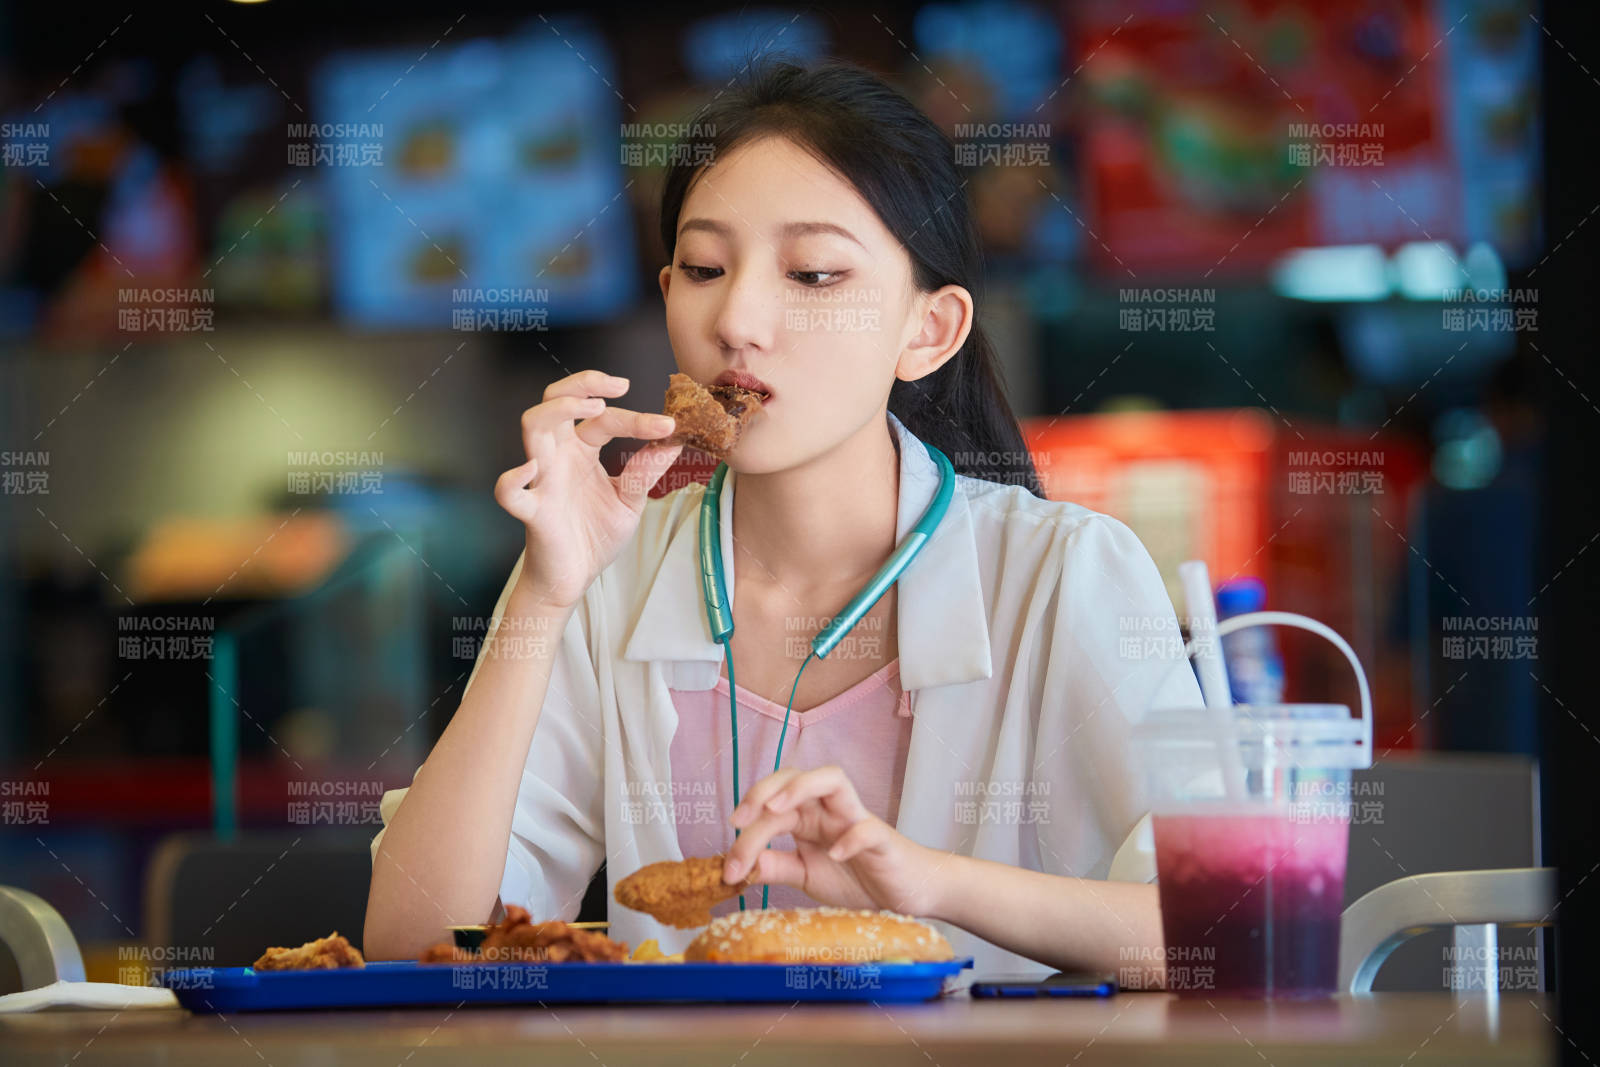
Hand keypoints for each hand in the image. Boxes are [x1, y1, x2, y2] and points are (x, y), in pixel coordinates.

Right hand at [494, 370, 682, 608]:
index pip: (603, 418)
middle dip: (583, 383)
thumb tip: (674, 441)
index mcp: (581, 450)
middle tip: (620, 386)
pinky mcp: (533, 511)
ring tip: (594, 408)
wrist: (575, 578)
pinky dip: (513, 478)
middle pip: (555, 401)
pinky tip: (533, 470)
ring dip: (558, 409)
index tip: (668, 424)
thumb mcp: (630, 501)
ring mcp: (542, 480)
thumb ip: (645, 472)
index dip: (637, 418)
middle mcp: (559, 456)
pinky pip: (508, 492)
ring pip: (533, 427)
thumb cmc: (594, 535)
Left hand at [722, 766, 947, 916]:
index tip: (727, 865)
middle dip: (762, 791)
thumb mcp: (806, 875)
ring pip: (832, 779)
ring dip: (800, 787)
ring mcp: (857, 820)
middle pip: (795, 777)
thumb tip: (736, 867)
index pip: (771, 806)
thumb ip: (776, 866)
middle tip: (739, 821)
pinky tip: (835, 854)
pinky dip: (851, 838)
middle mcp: (829, 810)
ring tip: (776, 808)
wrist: (907, 893)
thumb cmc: (859, 878)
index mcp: (809, 818)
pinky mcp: (883, 840)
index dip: (746, 826)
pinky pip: (868, 829)